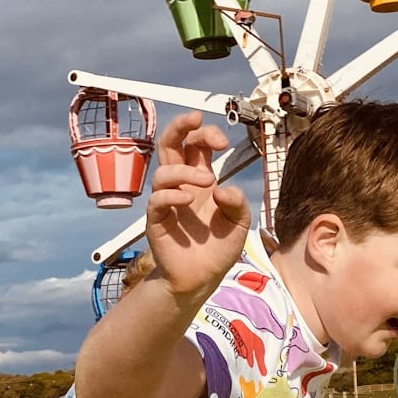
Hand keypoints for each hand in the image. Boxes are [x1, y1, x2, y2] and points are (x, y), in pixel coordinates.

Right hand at [145, 112, 250, 299]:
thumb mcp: (239, 223)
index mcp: (200, 179)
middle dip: (180, 126)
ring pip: (163, 171)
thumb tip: (222, 189)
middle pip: (170, 144)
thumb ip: (237, 203)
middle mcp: (181, 185)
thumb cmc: (218, 249)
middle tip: (194, 119)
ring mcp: (167, 201)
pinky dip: (172, 194)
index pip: (195, 144)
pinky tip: (188, 201)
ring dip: (185, 171)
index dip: (206, 134)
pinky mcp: (157, 220)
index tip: (222, 140)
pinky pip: (157, 199)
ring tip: (207, 183)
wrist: (202, 278)